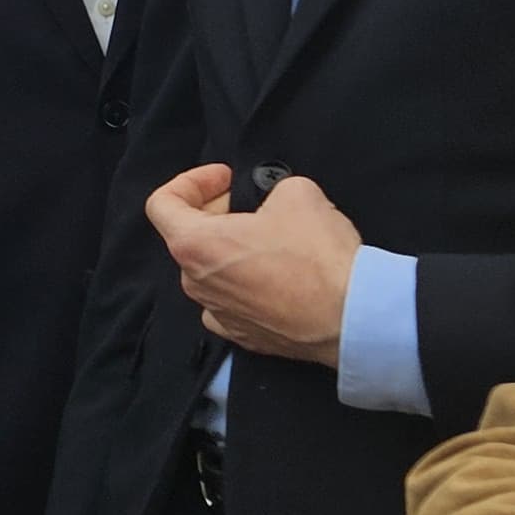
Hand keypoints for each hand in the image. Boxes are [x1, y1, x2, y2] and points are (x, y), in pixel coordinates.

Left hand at [145, 164, 356, 365]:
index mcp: (194, 244)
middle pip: (190, 235)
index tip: (225, 179)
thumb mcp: (296, 191)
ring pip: (212, 268)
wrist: (351, 317)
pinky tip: (277, 274)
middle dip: (219, 212)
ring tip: (273, 239)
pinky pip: (232, 299)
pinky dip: (246, 281)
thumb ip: (269, 189)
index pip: (162, 203)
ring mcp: (217, 313)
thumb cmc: (318, 257)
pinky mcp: (243, 335)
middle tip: (256, 205)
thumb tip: (273, 201)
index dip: (192, 181)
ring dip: (234, 248)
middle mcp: (196, 283)